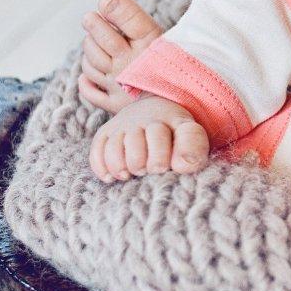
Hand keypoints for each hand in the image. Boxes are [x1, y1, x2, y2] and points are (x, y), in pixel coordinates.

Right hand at [90, 95, 210, 182]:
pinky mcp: (106, 133)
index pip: (159, 136)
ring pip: (113, 148)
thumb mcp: (192, 136)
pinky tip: (110, 178)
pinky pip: (97, 149)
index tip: (162, 169)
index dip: (159, 156)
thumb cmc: (178, 134)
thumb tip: (181, 166)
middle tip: (147, 171)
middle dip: (140, 163)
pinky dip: (100, 166)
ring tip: (129, 175)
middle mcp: (143, 120)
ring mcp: (122, 126)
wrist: (156, 112)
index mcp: (168, 119)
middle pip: (134, 144)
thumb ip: (193, 149)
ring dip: (119, 166)